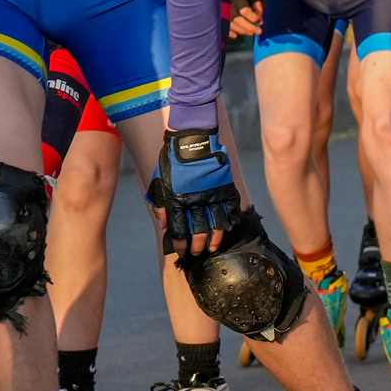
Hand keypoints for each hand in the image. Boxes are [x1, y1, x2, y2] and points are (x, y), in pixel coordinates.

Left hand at [148, 128, 242, 256]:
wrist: (191, 137)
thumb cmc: (172, 160)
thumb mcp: (159, 181)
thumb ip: (160, 205)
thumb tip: (164, 225)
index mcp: (177, 199)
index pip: (179, 229)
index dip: (180, 244)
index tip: (182, 251)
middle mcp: (196, 200)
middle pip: (199, 231)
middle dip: (198, 246)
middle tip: (198, 252)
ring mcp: (213, 194)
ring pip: (218, 224)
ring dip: (216, 239)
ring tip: (214, 247)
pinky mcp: (225, 186)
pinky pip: (231, 208)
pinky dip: (231, 220)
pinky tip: (228, 228)